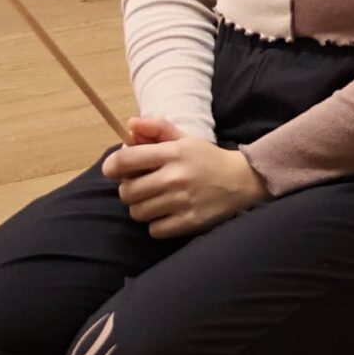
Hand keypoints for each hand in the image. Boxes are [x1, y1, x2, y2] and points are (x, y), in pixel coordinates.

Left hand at [101, 116, 269, 238]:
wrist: (242, 180)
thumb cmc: (205, 159)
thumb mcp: (184, 139)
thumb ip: (156, 128)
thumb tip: (129, 125)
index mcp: (173, 152)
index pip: (125, 160)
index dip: (111, 167)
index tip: (114, 170)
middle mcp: (176, 176)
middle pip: (127, 191)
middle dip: (129, 189)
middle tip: (142, 186)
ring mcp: (183, 201)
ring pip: (138, 212)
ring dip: (142, 208)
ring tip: (156, 200)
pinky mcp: (190, 221)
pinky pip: (154, 230)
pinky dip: (157, 224)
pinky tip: (168, 213)